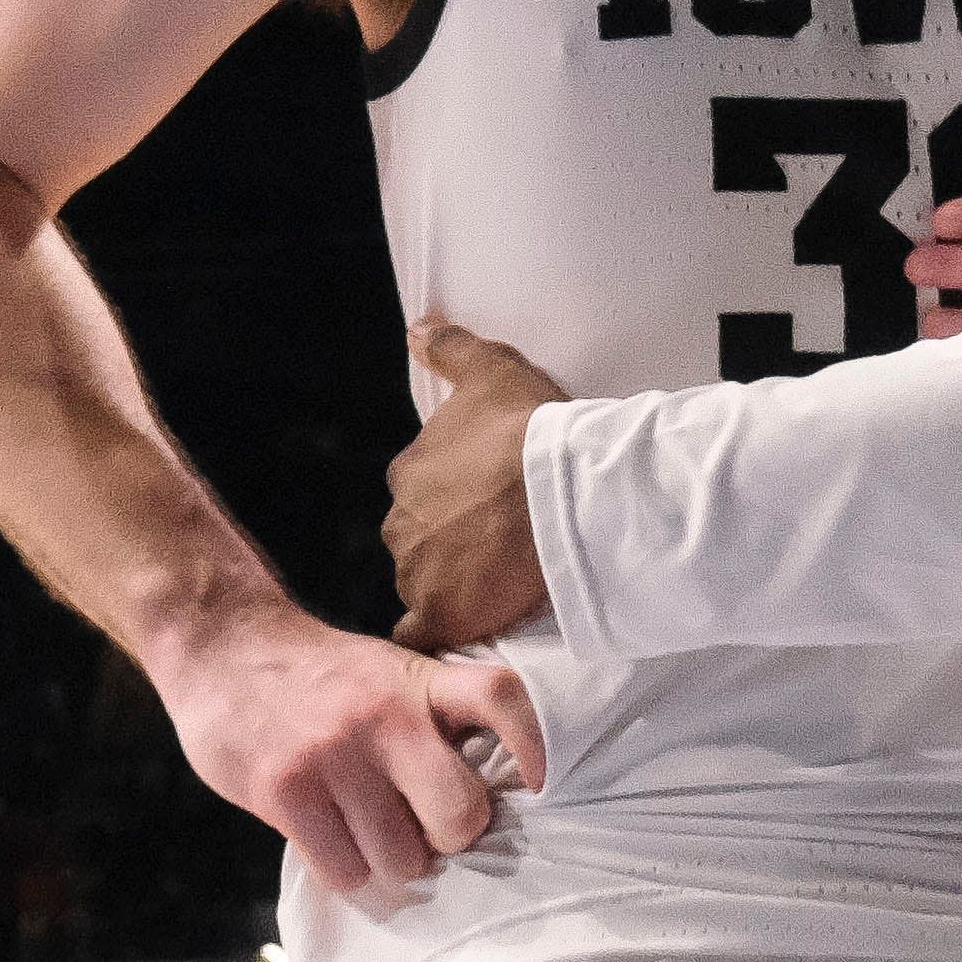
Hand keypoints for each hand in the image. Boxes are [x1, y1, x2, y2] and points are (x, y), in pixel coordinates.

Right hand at [147, 595, 542, 897]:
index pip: (502, 699)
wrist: (220, 645)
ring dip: (389, 864)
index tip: (541, 786)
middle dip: (446, 839)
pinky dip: (345, 872)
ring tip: (367, 835)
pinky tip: (331, 842)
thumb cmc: (318, 675)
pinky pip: (343, 871)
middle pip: (460, 813)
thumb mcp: (387, 673)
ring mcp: (333, 755)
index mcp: (419, 683)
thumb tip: (488, 795)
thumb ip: (433, 719)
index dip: (536, 744)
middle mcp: (384, 717)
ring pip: (401, 860)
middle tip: (422, 829)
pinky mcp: (285, 791)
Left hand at [382, 321, 565, 655]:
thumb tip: (418, 327)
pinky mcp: (442, 613)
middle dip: (449, 545)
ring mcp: (418, 571)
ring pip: (423, 583)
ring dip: (450, 586)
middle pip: (418, 540)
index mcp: (409, 471)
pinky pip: (423, 634)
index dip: (453, 501)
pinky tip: (459, 634)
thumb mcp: (491, 370)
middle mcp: (400, 522)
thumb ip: (451, 348)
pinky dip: (436, 635)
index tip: (487, 506)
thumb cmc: (529, 429)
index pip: (420, 492)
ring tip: (497, 587)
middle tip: (497, 546)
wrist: (560, 490)